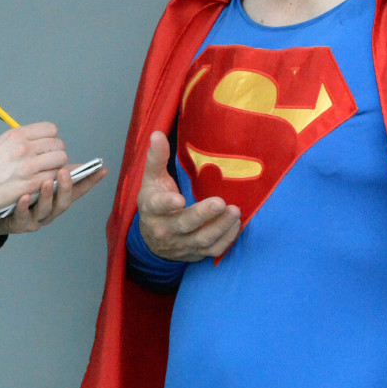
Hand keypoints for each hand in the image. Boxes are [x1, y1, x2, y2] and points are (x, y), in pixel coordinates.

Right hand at [0, 122, 66, 214]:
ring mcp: (28, 166)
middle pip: (58, 144)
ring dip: (56, 166)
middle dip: (55, 152)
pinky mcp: (31, 184)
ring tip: (46, 172)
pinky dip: (52, 180)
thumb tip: (41, 138)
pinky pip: (54, 177)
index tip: (46, 146)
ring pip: (60, 160)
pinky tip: (43, 183)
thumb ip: (21, 138)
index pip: (50, 129)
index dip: (51, 138)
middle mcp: (24, 148)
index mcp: (16, 135)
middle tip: (47, 161)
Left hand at [0, 160, 107, 235]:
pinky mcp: (16, 223)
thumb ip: (43, 161)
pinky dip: (24, 207)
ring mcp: (33, 217)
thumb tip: (58, 145)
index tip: (102, 169)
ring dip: (47, 195)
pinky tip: (22, 196)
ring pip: (46, 210)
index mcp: (53, 194)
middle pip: (64, 200)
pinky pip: (21, 217)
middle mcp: (47, 207)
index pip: (76, 187)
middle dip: (66, 186)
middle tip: (64, 170)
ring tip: (46, 182)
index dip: (90, 180)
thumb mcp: (26, 169)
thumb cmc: (8, 185)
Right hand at [137, 131, 239, 260]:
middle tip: (220, 202)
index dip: (167, 203)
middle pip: (184, 224)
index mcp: (153, 209)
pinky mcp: (195, 253)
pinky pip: (213, 250)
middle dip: (202, 214)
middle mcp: (165, 229)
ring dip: (220, 226)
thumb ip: (156, 158)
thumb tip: (157, 133)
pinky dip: (226, 239)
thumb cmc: (155, 202)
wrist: (152, 241)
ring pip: (202, 239)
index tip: (179, 199)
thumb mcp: (151, 180)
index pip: (158, 206)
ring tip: (234, 211)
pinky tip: (235, 224)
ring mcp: (181, 244)